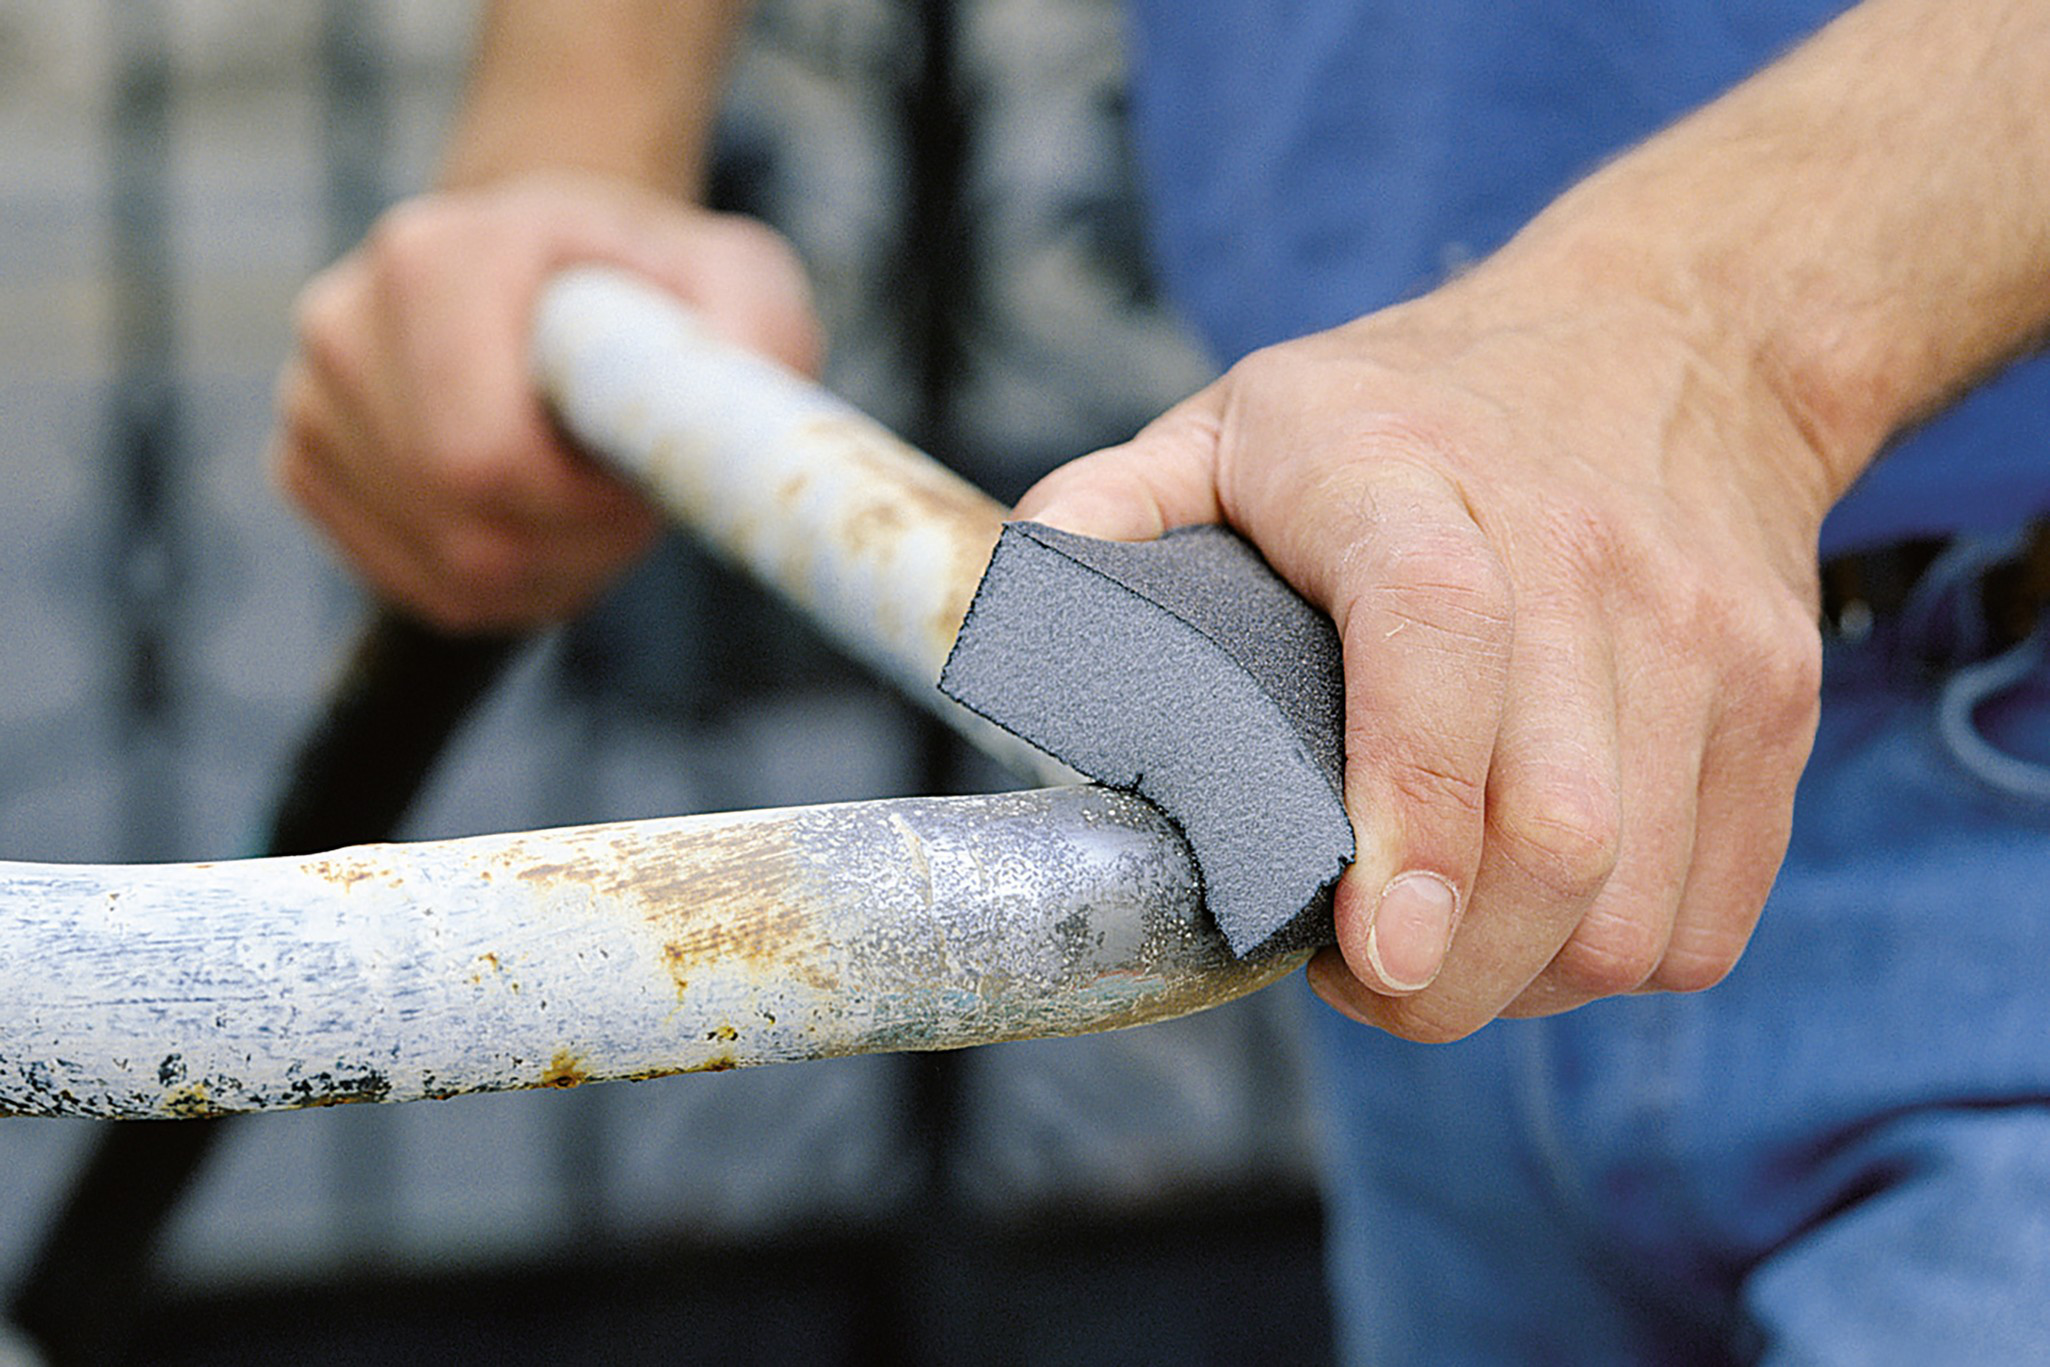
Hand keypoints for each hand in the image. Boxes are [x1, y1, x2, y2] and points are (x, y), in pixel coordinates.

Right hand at [270, 172, 822, 630]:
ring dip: (550, 573)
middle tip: (633, 502)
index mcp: (439, 256)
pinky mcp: (302, 463)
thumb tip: (726, 437)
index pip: (483, 461)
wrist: (561, 270)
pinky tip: (537, 521)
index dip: (588, 507)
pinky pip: (412, 586)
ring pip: (445, 575)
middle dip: (579, 550)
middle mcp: (344, 319)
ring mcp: (310, 395)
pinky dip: (497, 587)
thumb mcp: (739, 284)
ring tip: (591, 496)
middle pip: (467, 534)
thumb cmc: (657, 285)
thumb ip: (755, 342)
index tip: (643, 472)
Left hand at [1015, 253, 1831, 1041]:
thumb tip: (1009, 615)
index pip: (1436, 641)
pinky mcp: (1773, 699)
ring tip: (1435, 953)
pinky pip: (1709, 915)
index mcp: (1407, 475)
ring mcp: (1701, 633)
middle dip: (1446, 975)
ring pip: (1635, 902)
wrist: (1680, 338)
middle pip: (1556, 826)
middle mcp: (1579, 552)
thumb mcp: (1238, 416)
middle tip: (1358, 980)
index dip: (1408, 813)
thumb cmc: (1418, 407)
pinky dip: (1615, 961)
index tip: (1363, 948)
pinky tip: (1537, 923)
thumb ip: (1110, 508)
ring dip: (1520, 981)